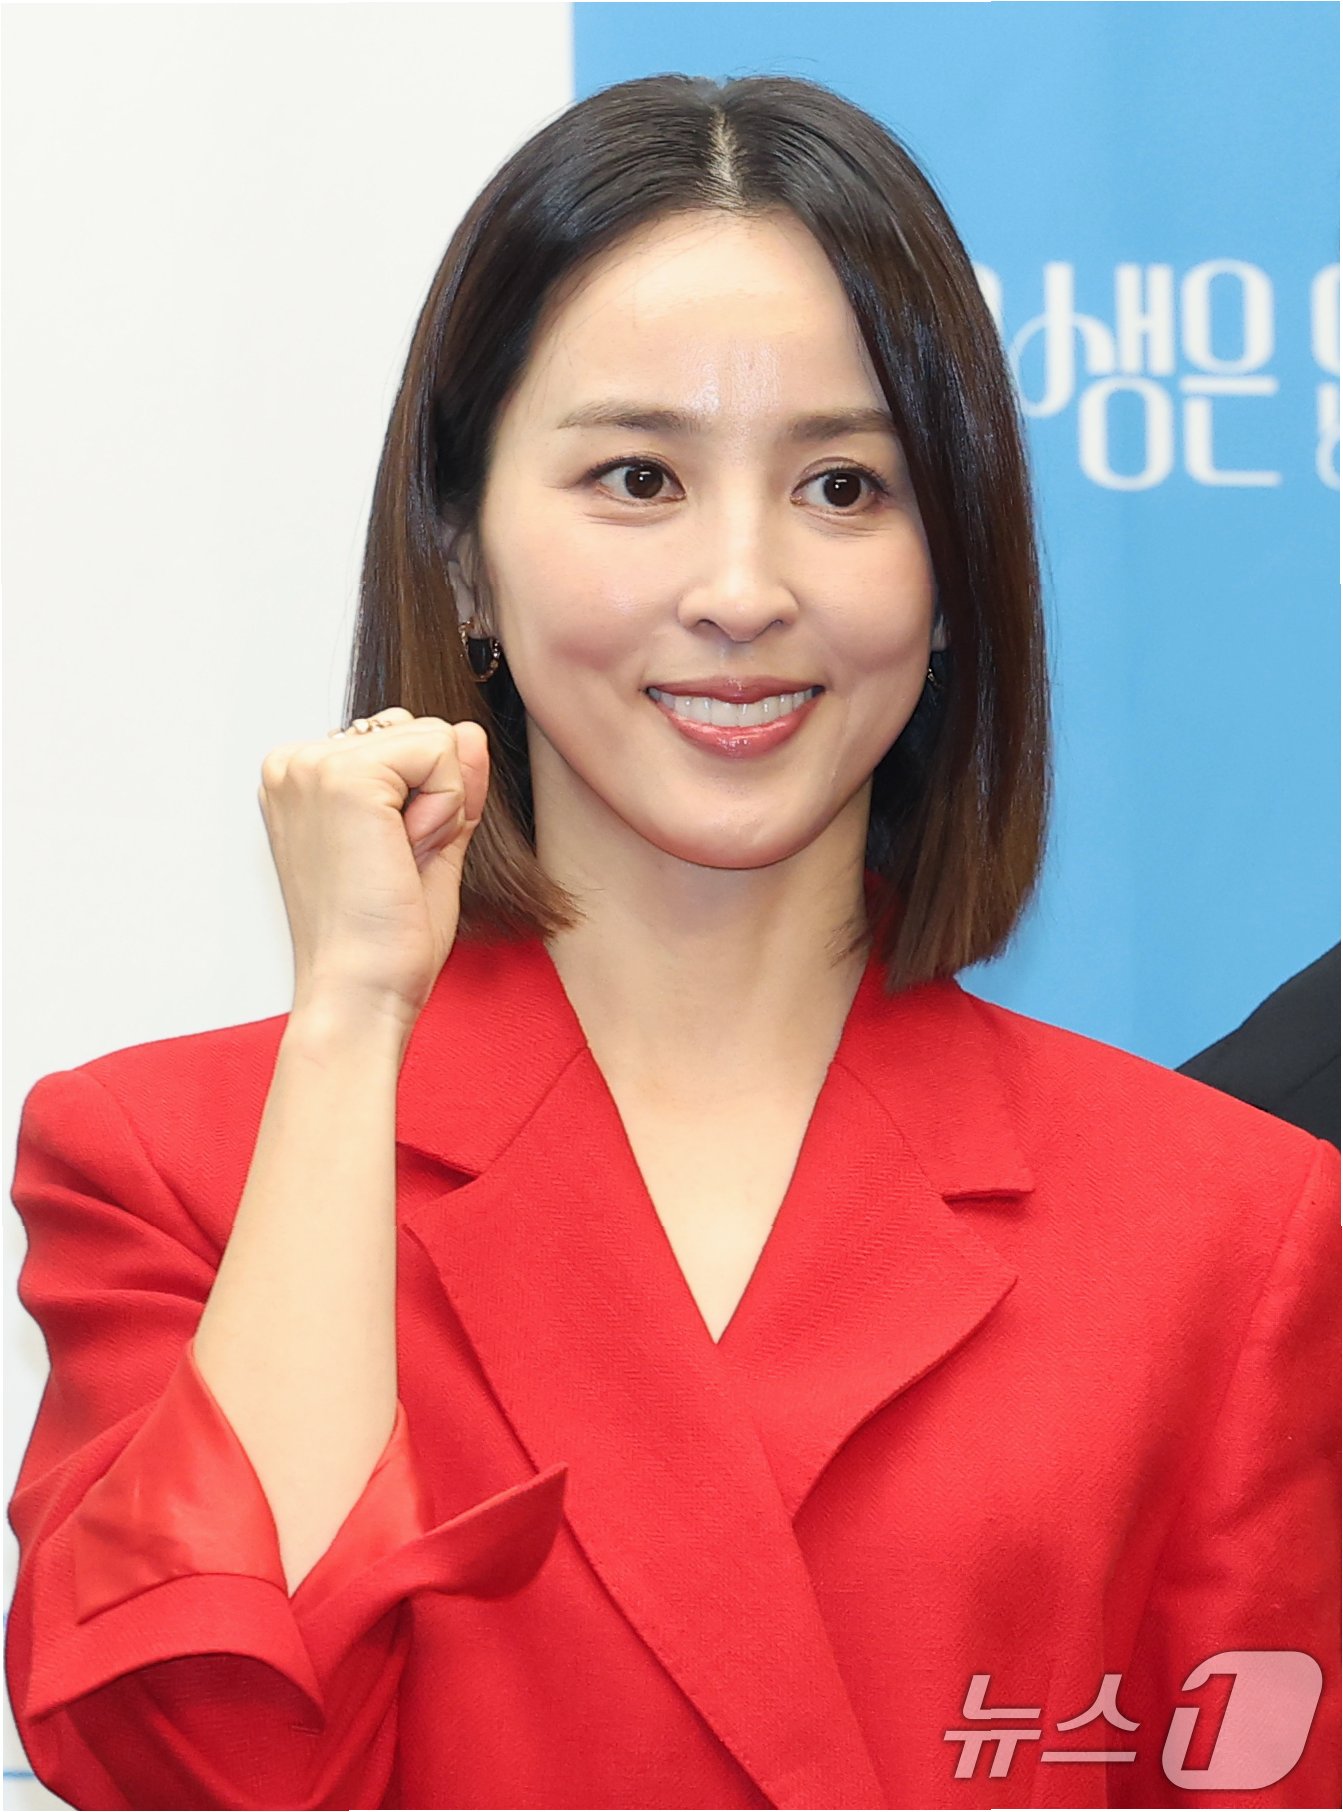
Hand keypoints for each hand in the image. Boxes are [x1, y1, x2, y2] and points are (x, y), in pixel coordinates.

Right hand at [257, 708, 489, 1032]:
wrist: (360, 992)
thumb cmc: (383, 940)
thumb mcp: (429, 844)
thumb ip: (449, 785)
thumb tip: (470, 731)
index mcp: (305, 780)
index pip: (404, 742)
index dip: (426, 802)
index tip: (389, 861)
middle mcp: (296, 763)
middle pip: (421, 732)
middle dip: (434, 799)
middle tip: (395, 865)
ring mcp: (313, 765)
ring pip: (435, 738)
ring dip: (439, 807)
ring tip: (395, 862)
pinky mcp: (342, 776)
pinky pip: (440, 751)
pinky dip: (444, 810)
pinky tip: (404, 854)